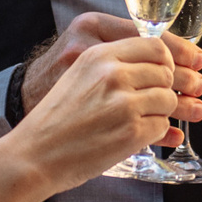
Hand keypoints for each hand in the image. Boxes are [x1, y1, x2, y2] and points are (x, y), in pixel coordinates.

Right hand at [9, 31, 201, 190]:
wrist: (33, 155)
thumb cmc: (57, 118)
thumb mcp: (78, 74)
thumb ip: (114, 63)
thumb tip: (163, 64)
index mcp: (99, 55)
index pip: (156, 46)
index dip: (168, 61)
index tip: (166, 73)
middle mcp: (113, 74)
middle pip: (166, 73)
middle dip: (165, 89)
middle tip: (152, 103)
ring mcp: (123, 103)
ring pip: (168, 99)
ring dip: (160, 112)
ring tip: (139, 121)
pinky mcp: (131, 132)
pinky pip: (162, 126)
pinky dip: (154, 133)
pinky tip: (134, 136)